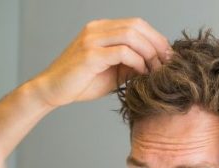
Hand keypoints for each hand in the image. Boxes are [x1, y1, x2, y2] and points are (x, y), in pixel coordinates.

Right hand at [27, 18, 170, 108]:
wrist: (51, 91)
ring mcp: (92, 40)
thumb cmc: (79, 83)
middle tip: (168, 62)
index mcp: (100, 29)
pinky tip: (141, 73)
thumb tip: (154, 64)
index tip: (167, 56)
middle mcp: (96, 29)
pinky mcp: (90, 55)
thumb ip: (130, 64)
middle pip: (137, 25)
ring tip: (156, 69)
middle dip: (157, 43)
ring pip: (131, 35)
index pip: (136, 24)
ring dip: (149, 52)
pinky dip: (137, 62)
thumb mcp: (111, 73)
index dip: (155, 38)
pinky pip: (122, 52)